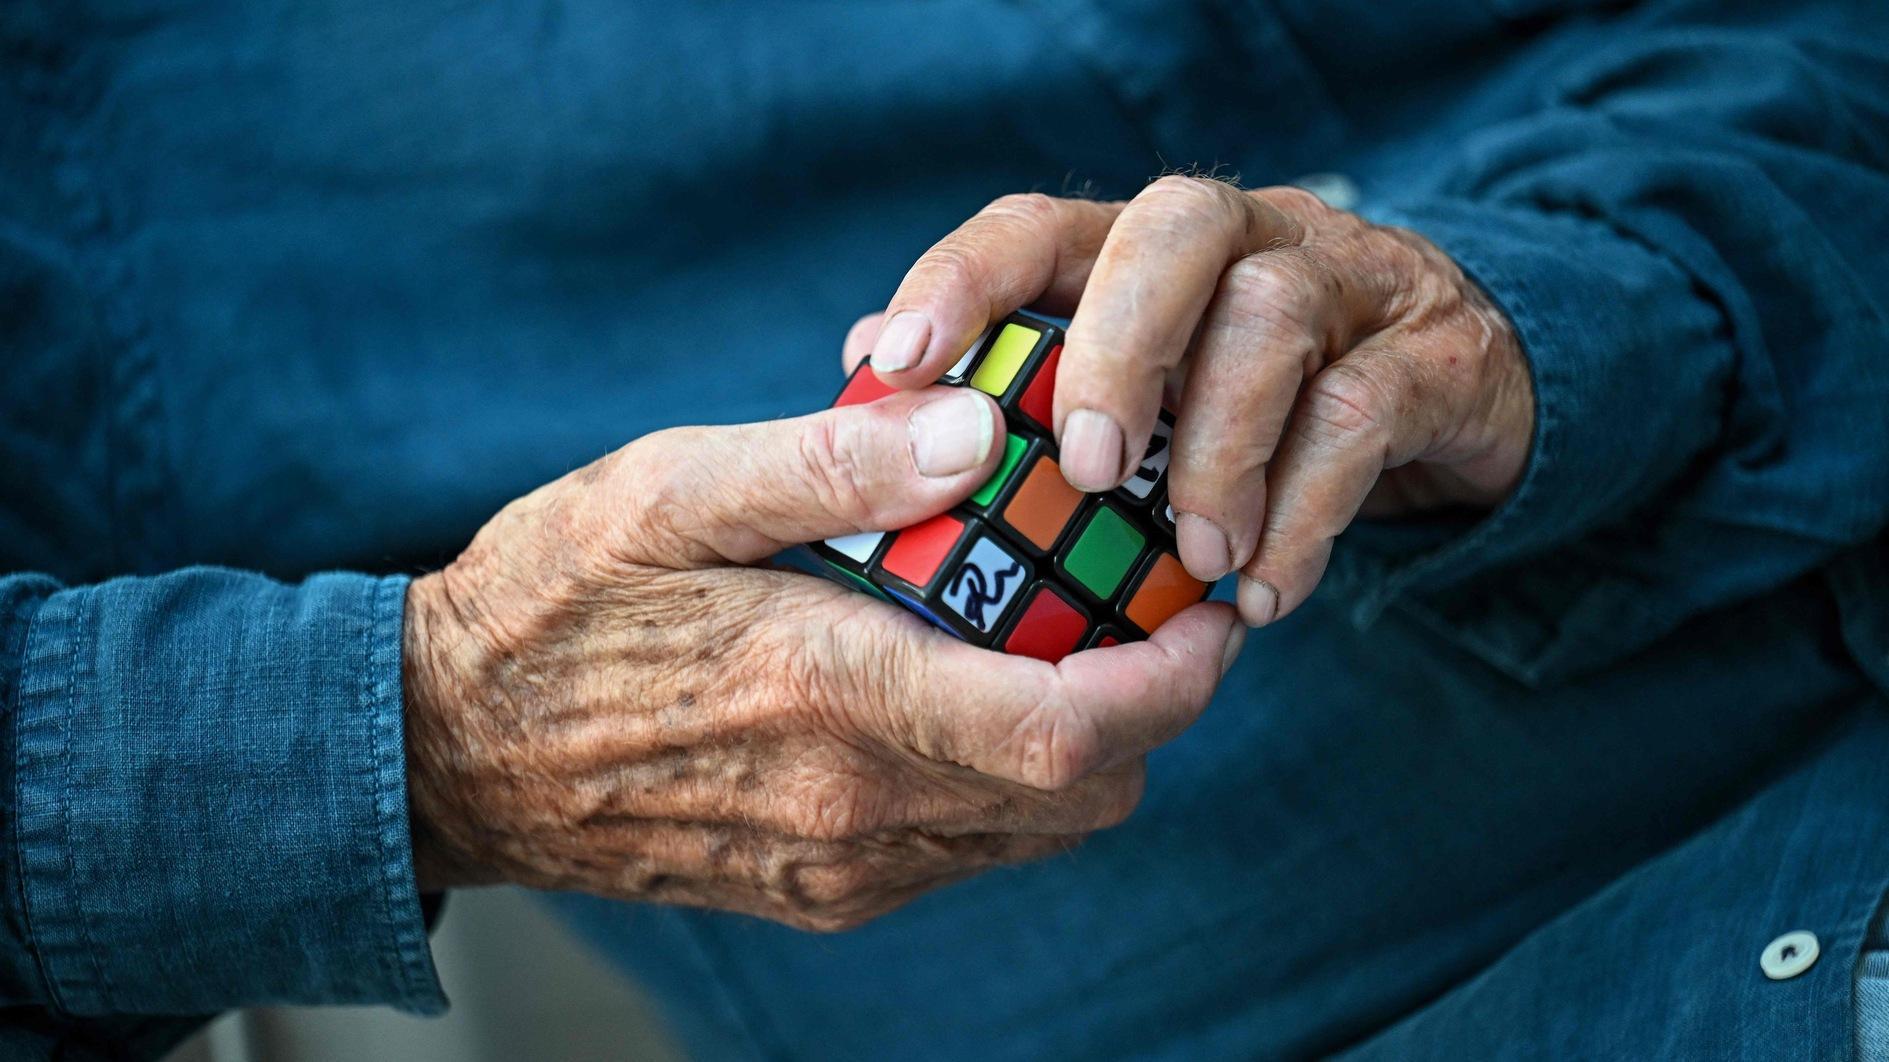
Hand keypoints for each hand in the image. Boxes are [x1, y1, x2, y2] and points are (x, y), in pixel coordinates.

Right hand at [402, 387, 1241, 930]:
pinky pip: (969, 848)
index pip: (1071, 727)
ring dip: (1085, 743)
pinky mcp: (819, 892)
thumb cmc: (553, 600)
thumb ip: (830, 462)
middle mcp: (851, 808)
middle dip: (1150, 704)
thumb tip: (985, 433)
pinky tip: (963, 693)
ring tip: (1061, 636)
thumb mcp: (669, 489)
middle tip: (1143, 601)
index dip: (1175, 676)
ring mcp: (838, 867)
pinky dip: (1009, 779)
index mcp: (830, 693)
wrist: (451, 749)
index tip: (1206, 604)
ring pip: (1037, 829)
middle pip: (1086, 792)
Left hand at [850, 178, 1534, 625]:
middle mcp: (1250, 238)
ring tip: (1196, 563)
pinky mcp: (1432, 357)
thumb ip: (1018, 376)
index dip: (964, 281)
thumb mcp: (1139, 385)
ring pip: (1275, 316)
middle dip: (1118, 347)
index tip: (900, 365)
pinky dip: (1307, 513)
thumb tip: (872, 372)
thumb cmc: (1251, 399)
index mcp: (1147, 247)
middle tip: (1087, 466)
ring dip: (1219, 451)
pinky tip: (1265, 593)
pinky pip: (1363, 412)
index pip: (1042, 225)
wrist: (1455, 393)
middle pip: (1177, 226)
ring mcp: (1350, 284)